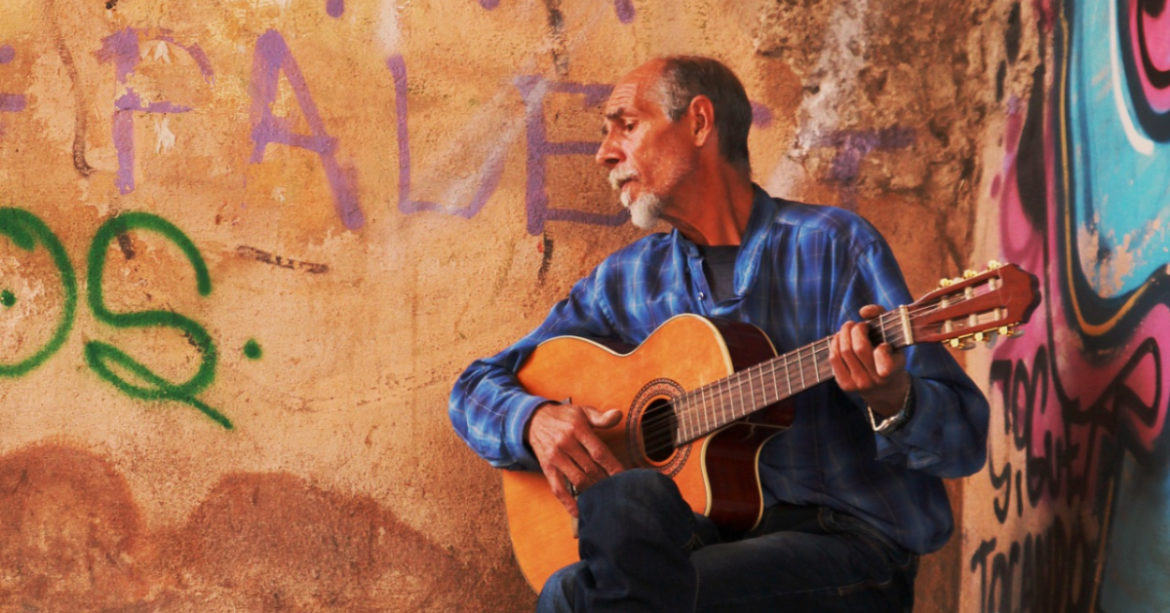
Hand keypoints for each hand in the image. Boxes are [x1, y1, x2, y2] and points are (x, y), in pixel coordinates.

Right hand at [525, 402, 624, 516]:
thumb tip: (618, 415)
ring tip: (606, 497)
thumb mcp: (583, 411)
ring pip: (577, 480)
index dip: (613, 467)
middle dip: (606, 481)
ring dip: (593, 490)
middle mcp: (565, 443)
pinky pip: (558, 488)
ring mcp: (555, 457)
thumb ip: (601, 417)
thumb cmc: (564, 417)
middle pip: (590, 468)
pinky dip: (568, 502)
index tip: (624, 477)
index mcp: (577, 428)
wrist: (534, 419)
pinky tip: (579, 511)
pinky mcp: (547, 468)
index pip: (599, 452)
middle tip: (618, 490)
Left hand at [828, 304, 910, 417]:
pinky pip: (834, 359)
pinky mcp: (845, 385)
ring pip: (844, 352)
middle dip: (855, 329)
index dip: (880, 347)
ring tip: (848, 328)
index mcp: (892, 369)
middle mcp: (875, 380)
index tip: (882, 343)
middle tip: (856, 324)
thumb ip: (881, 316)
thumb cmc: (889, 353)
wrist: (885, 387)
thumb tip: (863, 311)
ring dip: (843, 334)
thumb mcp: (893, 336)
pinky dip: (835, 344)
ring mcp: (859, 384)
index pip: (882, 355)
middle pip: (858, 348)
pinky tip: (840, 338)